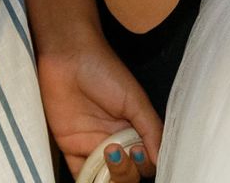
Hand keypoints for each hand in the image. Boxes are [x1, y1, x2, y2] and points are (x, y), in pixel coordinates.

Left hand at [36, 35, 161, 177]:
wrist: (68, 58)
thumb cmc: (104, 71)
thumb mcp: (134, 99)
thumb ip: (150, 128)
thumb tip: (161, 158)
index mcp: (134, 130)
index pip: (146, 160)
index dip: (144, 162)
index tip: (139, 151)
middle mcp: (115, 142)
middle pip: (127, 174)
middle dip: (128, 171)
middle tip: (120, 151)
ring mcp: (93, 147)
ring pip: (106, 179)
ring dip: (110, 178)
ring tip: (109, 154)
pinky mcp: (71, 149)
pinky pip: (81, 177)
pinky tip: (93, 178)